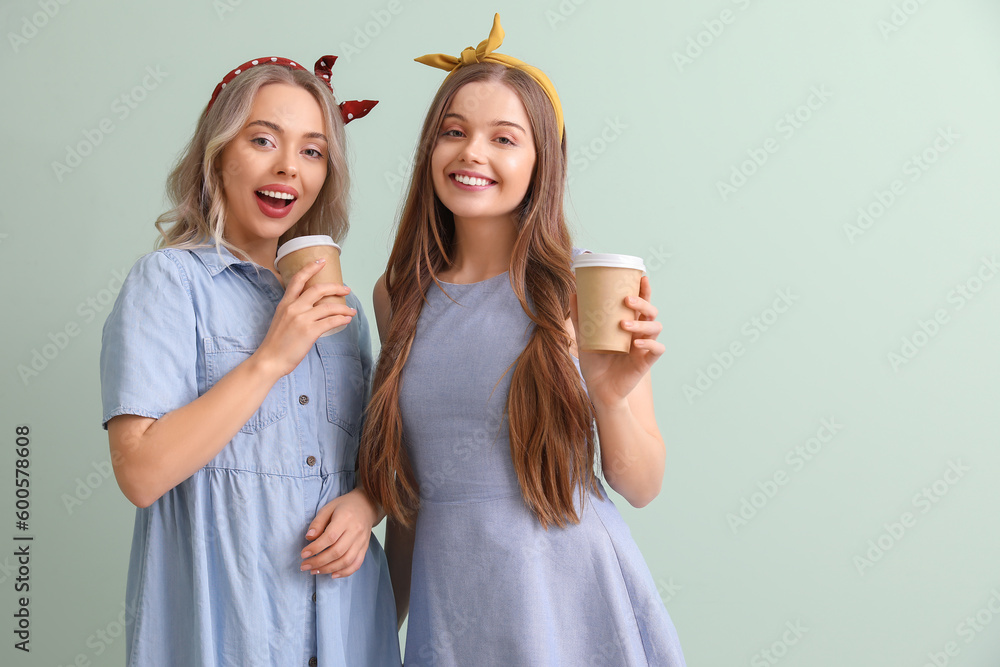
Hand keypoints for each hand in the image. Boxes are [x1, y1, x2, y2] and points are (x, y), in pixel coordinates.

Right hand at [254, 259, 355, 377]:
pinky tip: (347, 320)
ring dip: (344, 307)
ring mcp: (302, 319)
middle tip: (346, 288)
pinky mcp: (309, 332)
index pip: (298, 279)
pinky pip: (331, 321)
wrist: (269, 360)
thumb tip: (311, 308)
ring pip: (329, 306)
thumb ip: (294, 310)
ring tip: (351, 310)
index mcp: (285, 303)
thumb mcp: (281, 319)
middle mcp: (293, 308)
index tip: (321, 261)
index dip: (310, 267)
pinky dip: (342, 319)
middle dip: (336, 286)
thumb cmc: (276, 343)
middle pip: (318, 289)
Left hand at [300, 488, 378, 577]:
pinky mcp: (365, 548)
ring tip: (314, 571)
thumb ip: (318, 522)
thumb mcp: (328, 508)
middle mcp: (356, 531)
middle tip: (305, 566)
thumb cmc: (344, 506)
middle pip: (337, 551)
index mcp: (345, 518)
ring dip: (328, 569)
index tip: (303, 554)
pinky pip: (356, 564)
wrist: (366, 505)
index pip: (330, 537)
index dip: (315, 548)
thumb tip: (309, 537)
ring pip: (346, 560)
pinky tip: (332, 574)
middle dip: (319, 562)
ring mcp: (362, 541)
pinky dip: (344, 572)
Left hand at [570, 276, 664, 406]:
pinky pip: (657, 349)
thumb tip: (574, 293)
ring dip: (643, 323)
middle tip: (626, 300)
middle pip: (651, 312)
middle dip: (643, 303)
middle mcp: (639, 334)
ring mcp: (644, 347)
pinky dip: (650, 343)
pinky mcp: (646, 362)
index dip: (645, 290)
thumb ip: (581, 318)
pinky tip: (636, 343)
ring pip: (656, 327)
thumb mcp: (585, 338)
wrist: (599, 391)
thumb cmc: (595, 364)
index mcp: (629, 325)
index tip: (641, 277)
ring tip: (624, 325)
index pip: (641, 304)